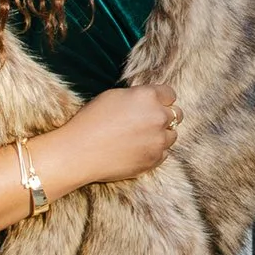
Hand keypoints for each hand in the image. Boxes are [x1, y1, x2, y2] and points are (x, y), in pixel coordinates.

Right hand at [46, 81, 178, 190]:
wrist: (79, 152)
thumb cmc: (90, 121)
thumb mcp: (113, 96)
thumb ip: (138, 96)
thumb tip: (149, 100)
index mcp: (148, 97)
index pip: (170, 94)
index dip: (161, 99)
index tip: (152, 105)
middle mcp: (159, 117)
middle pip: (176, 114)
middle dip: (164, 116)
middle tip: (146, 122)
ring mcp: (159, 140)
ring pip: (172, 135)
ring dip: (160, 135)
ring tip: (139, 138)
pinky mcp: (155, 160)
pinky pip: (164, 153)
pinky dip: (154, 151)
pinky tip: (137, 150)